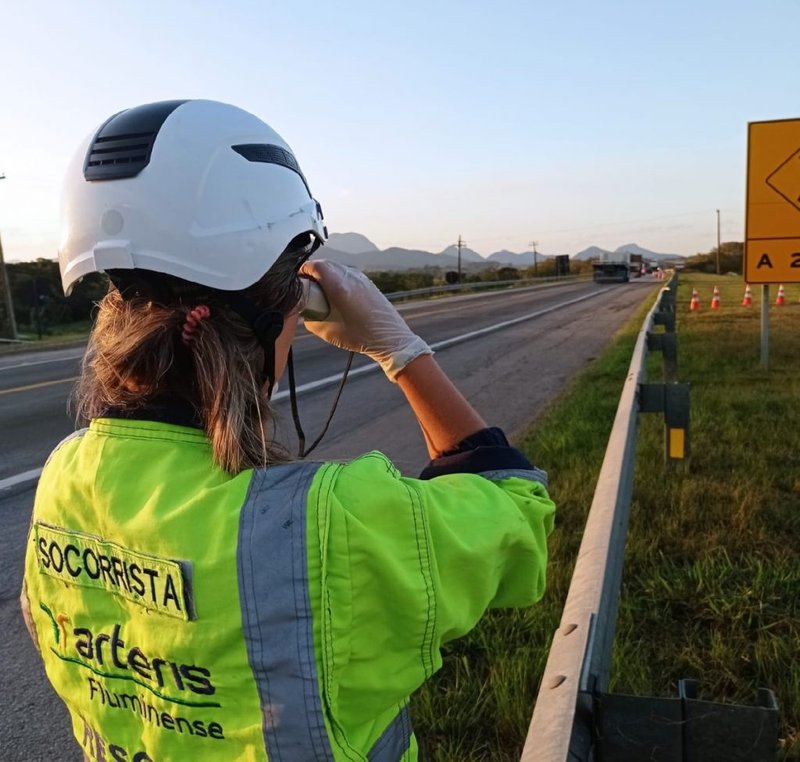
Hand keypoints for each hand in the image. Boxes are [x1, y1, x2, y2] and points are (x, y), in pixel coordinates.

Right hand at [299, 259, 431, 380]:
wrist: (391, 339)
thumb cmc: (362, 337)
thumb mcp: (328, 332)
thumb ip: (311, 319)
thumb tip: (305, 312)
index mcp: (339, 287)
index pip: (316, 266)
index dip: (304, 270)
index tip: (298, 279)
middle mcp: (351, 277)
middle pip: (326, 264)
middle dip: (314, 272)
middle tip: (308, 286)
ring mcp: (362, 278)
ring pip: (338, 267)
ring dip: (327, 275)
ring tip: (322, 292)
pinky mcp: (368, 283)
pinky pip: (348, 274)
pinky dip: (339, 279)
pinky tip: (338, 296)